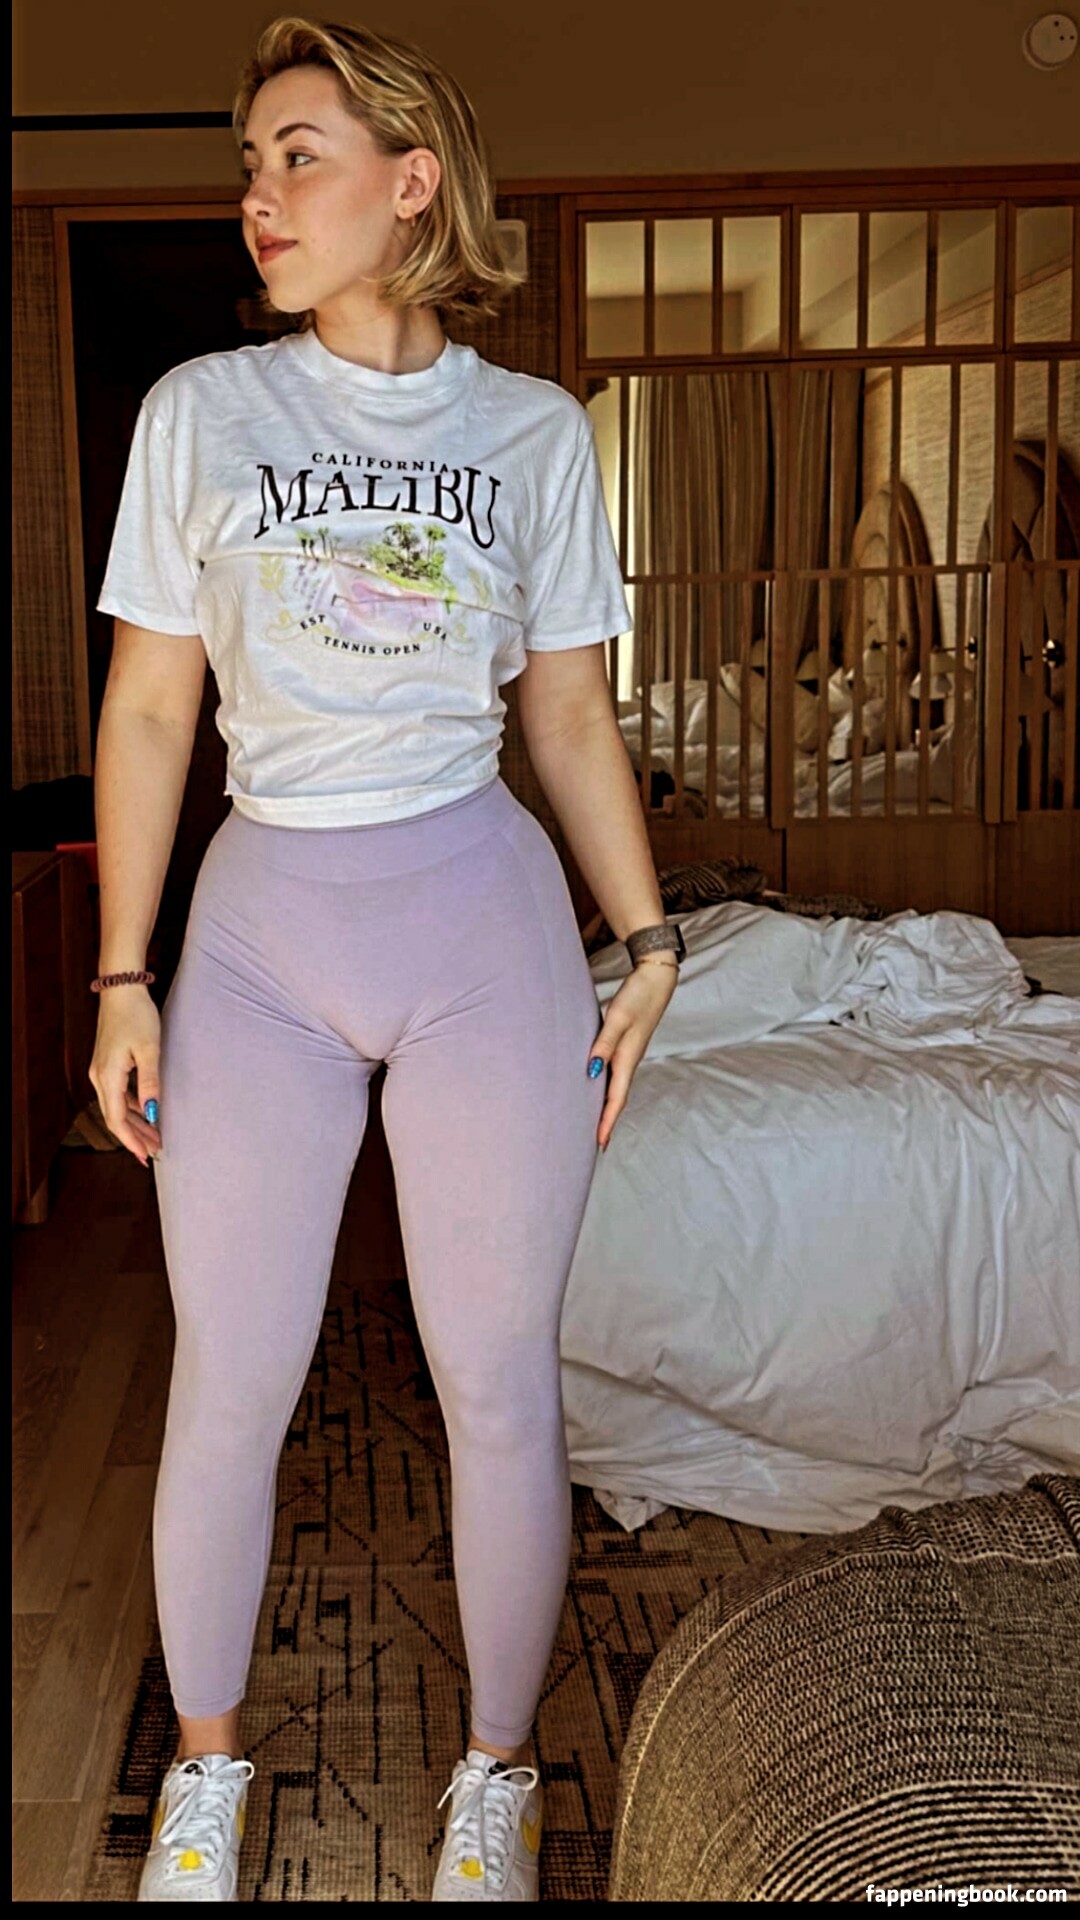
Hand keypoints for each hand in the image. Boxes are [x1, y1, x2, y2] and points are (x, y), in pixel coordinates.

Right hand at [88, 985, 162, 1167]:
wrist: (121, 991)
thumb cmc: (137, 1016)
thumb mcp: (149, 1050)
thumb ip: (150, 1083)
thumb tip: (153, 1112)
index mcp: (108, 1076)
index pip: (117, 1119)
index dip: (131, 1140)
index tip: (146, 1156)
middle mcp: (99, 1077)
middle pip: (115, 1117)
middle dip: (134, 1137)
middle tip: (155, 1152)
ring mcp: (101, 1070)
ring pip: (116, 1106)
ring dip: (134, 1123)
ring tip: (154, 1137)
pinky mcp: (107, 1064)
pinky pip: (118, 1094)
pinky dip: (132, 1107)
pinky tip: (146, 1112)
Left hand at [588, 959, 677, 1151]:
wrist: (656, 978)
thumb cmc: (638, 995)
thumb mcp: (618, 1017)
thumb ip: (604, 1043)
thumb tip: (591, 1071)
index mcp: (628, 1057)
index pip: (616, 1098)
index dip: (607, 1121)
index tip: (599, 1143)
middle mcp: (629, 1059)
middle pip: (616, 1098)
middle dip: (607, 1121)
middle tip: (595, 1143)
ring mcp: (628, 1053)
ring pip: (615, 1087)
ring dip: (606, 1106)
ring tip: (594, 1123)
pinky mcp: (626, 1044)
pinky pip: (614, 1074)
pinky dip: (606, 1087)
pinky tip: (597, 1087)